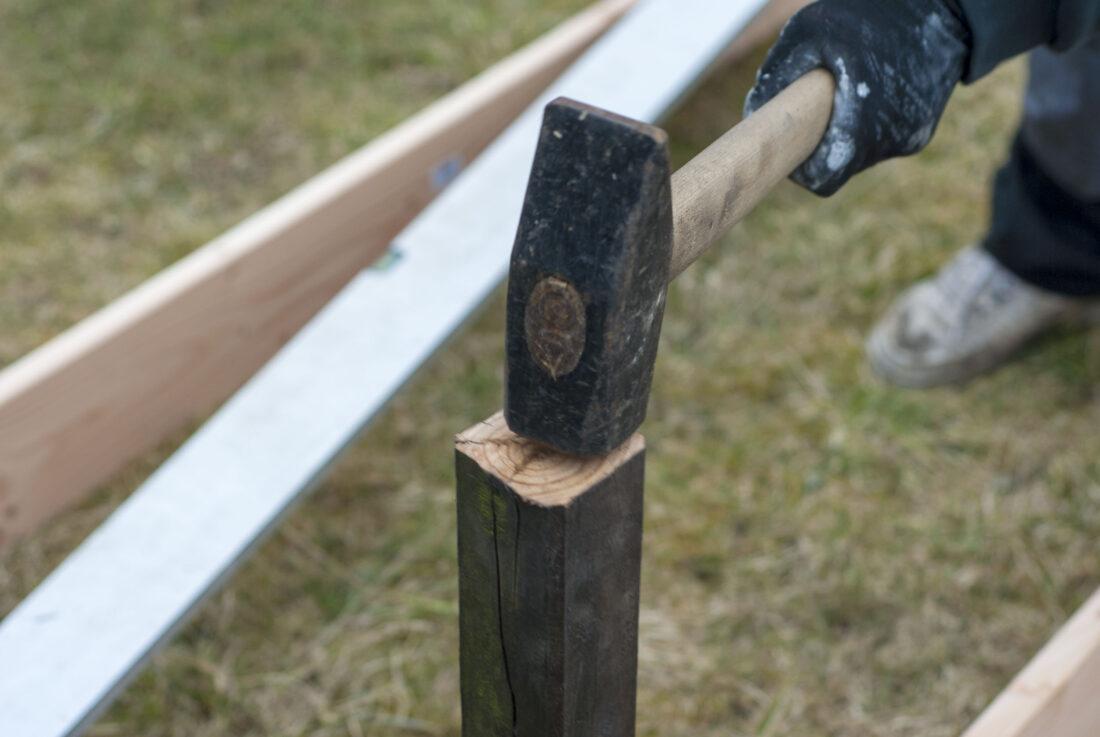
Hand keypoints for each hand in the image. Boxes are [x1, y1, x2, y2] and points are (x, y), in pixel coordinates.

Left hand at [745, 0, 970, 195]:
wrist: (946, 4)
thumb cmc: (871, 12)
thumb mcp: (811, 29)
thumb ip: (777, 74)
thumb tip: (754, 113)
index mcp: (864, 121)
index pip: (823, 178)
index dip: (800, 168)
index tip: (790, 144)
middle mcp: (892, 139)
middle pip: (838, 167)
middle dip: (819, 145)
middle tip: (812, 108)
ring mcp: (911, 139)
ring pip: (858, 157)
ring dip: (843, 134)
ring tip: (847, 91)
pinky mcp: (921, 134)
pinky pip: (879, 143)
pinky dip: (865, 126)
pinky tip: (871, 91)